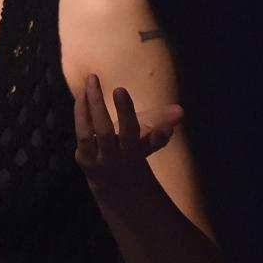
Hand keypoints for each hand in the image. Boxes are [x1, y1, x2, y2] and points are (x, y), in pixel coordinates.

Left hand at [73, 73, 183, 191]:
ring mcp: (103, 159)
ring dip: (96, 104)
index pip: (153, 143)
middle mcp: (124, 158)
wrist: (110, 183)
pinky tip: (83, 94)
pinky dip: (82, 111)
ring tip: (92, 79)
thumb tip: (180, 111)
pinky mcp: (84, 158)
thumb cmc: (130, 149)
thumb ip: (162, 120)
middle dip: (125, 112)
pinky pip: (84, 132)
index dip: (160, 136)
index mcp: (141, 151)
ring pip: (102, 130)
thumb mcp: (147, 136)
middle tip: (120, 89)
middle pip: (127, 135)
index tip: (168, 127)